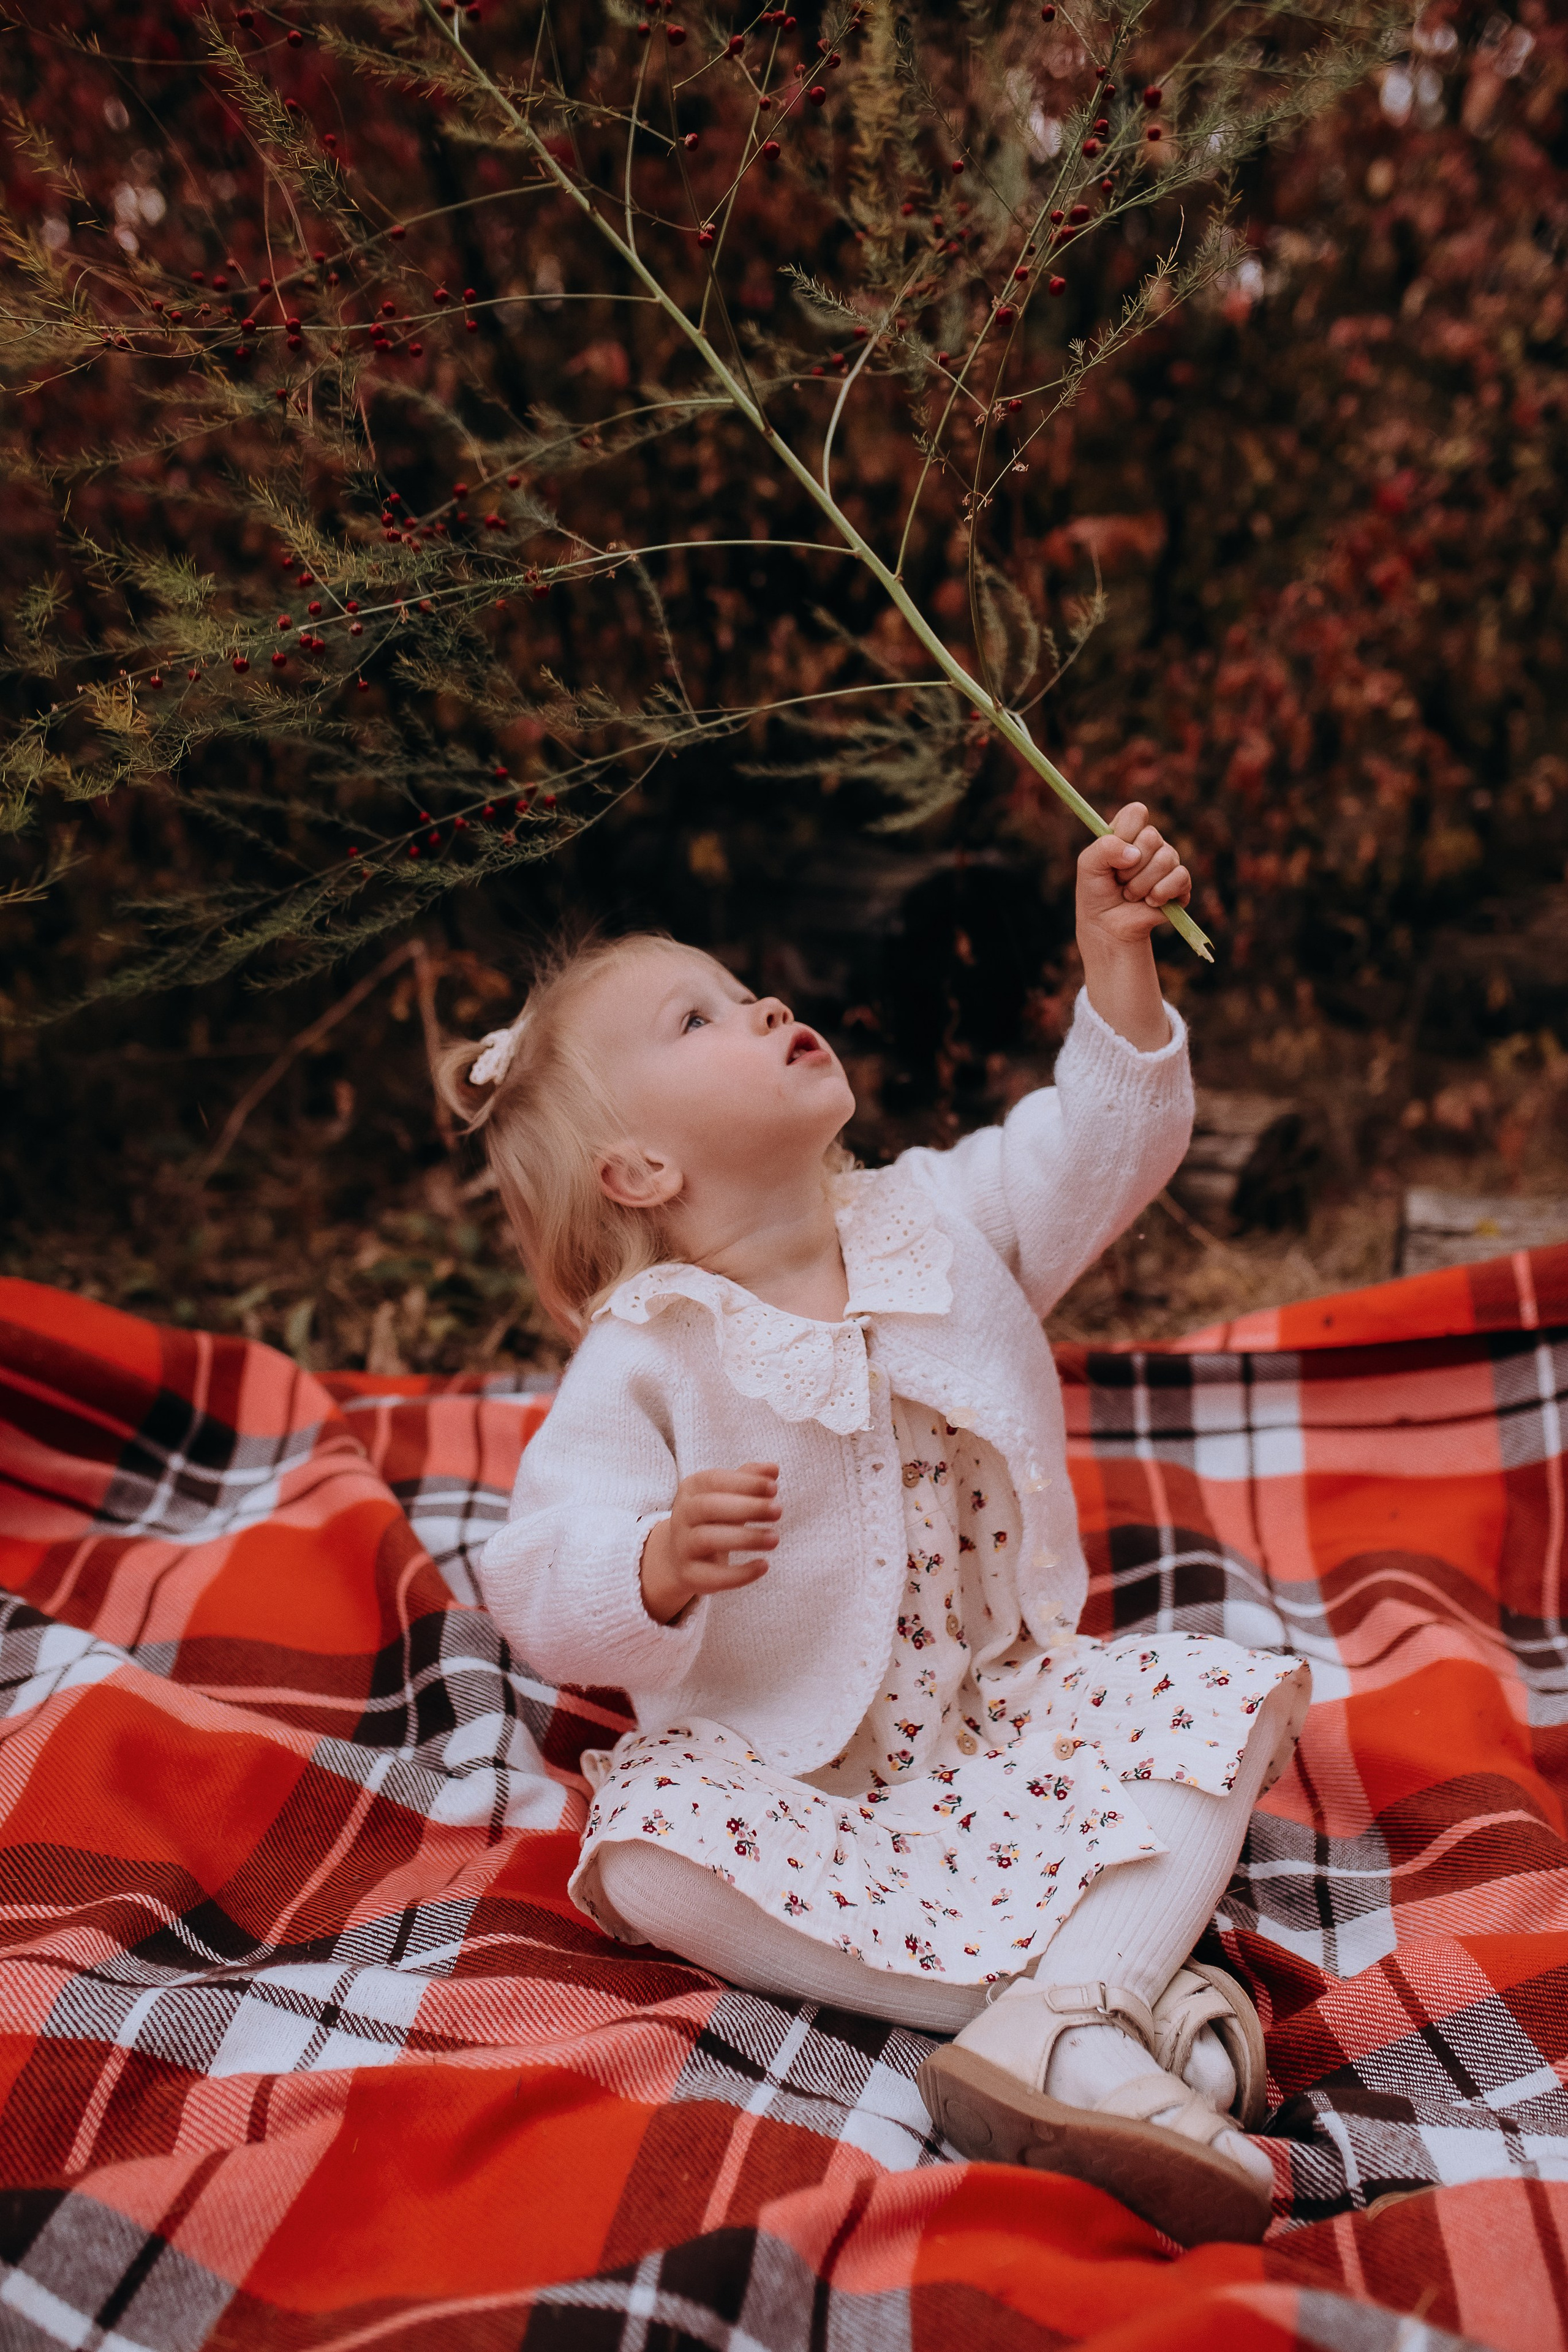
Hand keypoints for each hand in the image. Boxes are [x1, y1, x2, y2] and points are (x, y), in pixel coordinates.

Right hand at [639, 1463, 780, 1625]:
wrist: (679, 1556)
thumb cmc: (713, 1518)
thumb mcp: (727, 1495)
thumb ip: (748, 1480)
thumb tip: (773, 1469)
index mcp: (691, 1489)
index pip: (714, 1480)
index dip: (745, 1483)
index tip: (774, 1487)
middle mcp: (682, 1515)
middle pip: (709, 1507)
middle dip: (746, 1507)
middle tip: (778, 1510)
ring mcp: (683, 1546)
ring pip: (708, 1539)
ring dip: (745, 1538)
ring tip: (775, 1538)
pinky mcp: (689, 1575)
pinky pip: (712, 1576)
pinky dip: (739, 1574)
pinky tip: (764, 1565)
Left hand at [1076, 802, 1191, 952]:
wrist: (1107, 925)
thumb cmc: (1096, 892)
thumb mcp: (1088, 865)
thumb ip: (1104, 848)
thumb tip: (1134, 854)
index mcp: (1130, 832)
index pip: (1137, 812)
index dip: (1126, 832)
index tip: (1114, 854)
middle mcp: (1152, 843)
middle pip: (1152, 837)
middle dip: (1130, 867)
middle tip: (1120, 880)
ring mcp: (1168, 862)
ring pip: (1166, 859)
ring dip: (1141, 884)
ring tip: (1130, 894)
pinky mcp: (1181, 884)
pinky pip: (1181, 878)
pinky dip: (1160, 893)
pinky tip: (1150, 902)